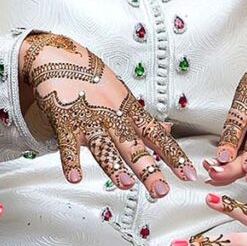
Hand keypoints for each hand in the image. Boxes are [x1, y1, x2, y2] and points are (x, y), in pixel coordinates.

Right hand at [20, 33, 195, 195]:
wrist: (58, 56)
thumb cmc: (91, 78)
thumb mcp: (124, 97)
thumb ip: (144, 120)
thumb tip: (169, 131)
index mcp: (129, 112)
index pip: (157, 136)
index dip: (174, 155)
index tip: (188, 174)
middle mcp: (112, 117)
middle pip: (133, 146)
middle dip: (149, 169)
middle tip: (161, 190)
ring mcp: (88, 120)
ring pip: (104, 146)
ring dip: (114, 166)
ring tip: (126, 184)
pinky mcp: (64, 121)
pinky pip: (67, 144)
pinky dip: (70, 161)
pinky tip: (75, 177)